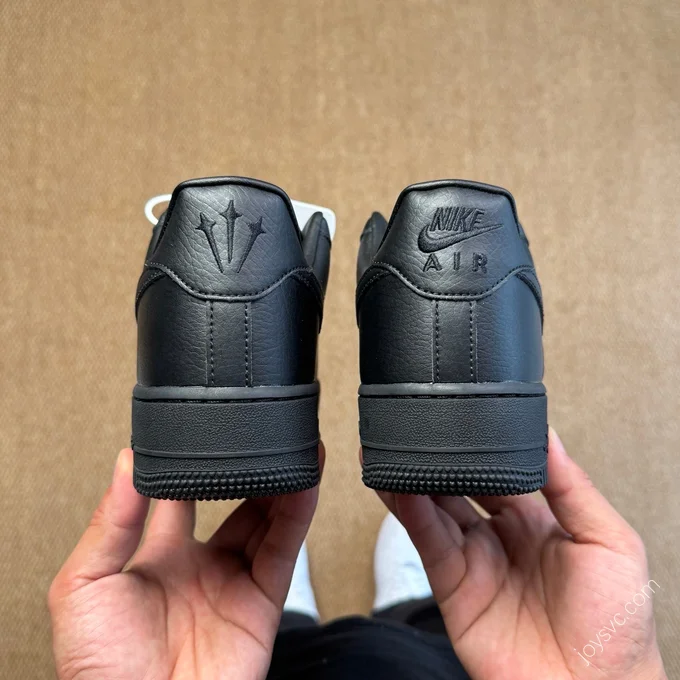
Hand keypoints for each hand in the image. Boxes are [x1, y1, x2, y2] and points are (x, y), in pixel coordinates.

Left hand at [49, 446, 321, 679]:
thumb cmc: (98, 670)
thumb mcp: (84, 585)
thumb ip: (111, 522)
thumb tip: (126, 463)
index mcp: (158, 558)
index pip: (184, 499)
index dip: (197, 466)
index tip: (208, 431)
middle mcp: (201, 567)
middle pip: (236, 505)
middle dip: (250, 473)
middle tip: (261, 437)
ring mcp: (234, 584)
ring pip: (268, 522)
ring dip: (281, 485)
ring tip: (292, 447)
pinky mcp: (262, 604)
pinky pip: (285, 552)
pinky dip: (297, 516)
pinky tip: (303, 483)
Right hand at [376, 430, 666, 678]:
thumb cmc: (618, 627)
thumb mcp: (609, 541)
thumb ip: (572, 486)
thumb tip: (548, 434)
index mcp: (536, 521)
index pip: (497, 472)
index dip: (477, 447)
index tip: (462, 418)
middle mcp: (500, 538)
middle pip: (459, 487)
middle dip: (436, 459)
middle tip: (416, 429)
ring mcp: (475, 563)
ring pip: (434, 511)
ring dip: (411, 480)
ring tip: (391, 450)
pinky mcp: (454, 590)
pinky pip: (429, 545)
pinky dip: (411, 515)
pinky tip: (401, 489)